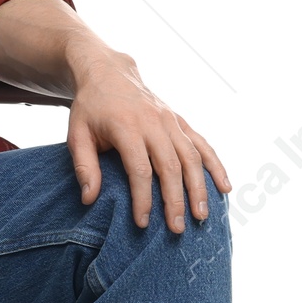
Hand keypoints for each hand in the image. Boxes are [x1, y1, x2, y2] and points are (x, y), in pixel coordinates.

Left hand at [65, 47, 230, 233]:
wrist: (108, 73)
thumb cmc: (90, 109)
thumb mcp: (76, 134)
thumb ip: (84, 166)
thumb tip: (89, 200)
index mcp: (127, 126)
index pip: (139, 169)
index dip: (143, 198)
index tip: (142, 223)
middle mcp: (153, 122)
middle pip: (170, 166)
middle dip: (175, 200)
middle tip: (177, 229)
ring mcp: (170, 120)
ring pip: (191, 156)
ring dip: (199, 187)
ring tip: (202, 216)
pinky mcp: (180, 120)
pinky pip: (202, 144)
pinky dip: (216, 165)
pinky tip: (225, 187)